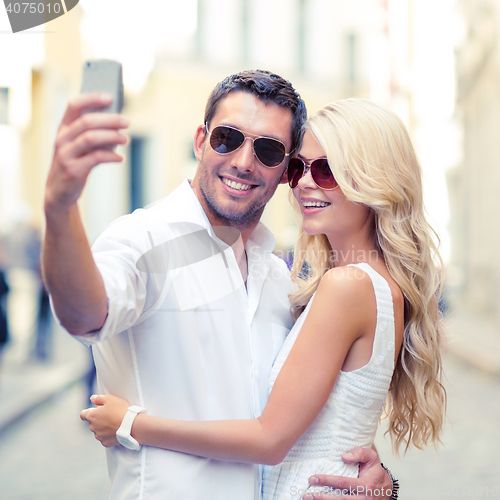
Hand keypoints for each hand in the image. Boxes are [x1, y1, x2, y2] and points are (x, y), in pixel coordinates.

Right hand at [45, 93, 128, 213]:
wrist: (59, 192)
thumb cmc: (75, 163)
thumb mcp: (77, 146)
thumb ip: (91, 133)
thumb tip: (117, 122)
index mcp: (63, 128)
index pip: (74, 105)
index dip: (91, 98)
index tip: (110, 97)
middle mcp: (62, 138)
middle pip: (87, 121)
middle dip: (110, 120)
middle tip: (126, 122)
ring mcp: (66, 154)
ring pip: (90, 138)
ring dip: (112, 137)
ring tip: (126, 139)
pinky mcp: (73, 170)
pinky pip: (96, 158)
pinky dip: (111, 157)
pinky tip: (120, 158)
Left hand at [80, 394, 129, 447]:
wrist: (131, 425)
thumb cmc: (120, 410)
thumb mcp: (110, 399)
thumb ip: (99, 398)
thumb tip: (92, 398)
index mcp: (92, 416)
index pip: (83, 414)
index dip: (88, 412)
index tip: (95, 410)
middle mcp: (92, 427)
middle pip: (92, 422)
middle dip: (98, 419)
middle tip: (110, 415)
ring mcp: (98, 436)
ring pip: (98, 431)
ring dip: (103, 427)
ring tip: (114, 423)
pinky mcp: (105, 443)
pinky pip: (104, 438)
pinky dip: (108, 435)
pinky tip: (116, 430)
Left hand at [304, 447, 392, 498]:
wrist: (386, 488)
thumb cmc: (375, 471)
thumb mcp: (372, 457)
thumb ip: (359, 453)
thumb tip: (344, 456)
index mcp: (366, 485)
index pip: (342, 483)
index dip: (327, 481)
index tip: (313, 478)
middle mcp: (363, 499)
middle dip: (321, 497)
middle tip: (307, 494)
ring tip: (309, 499)